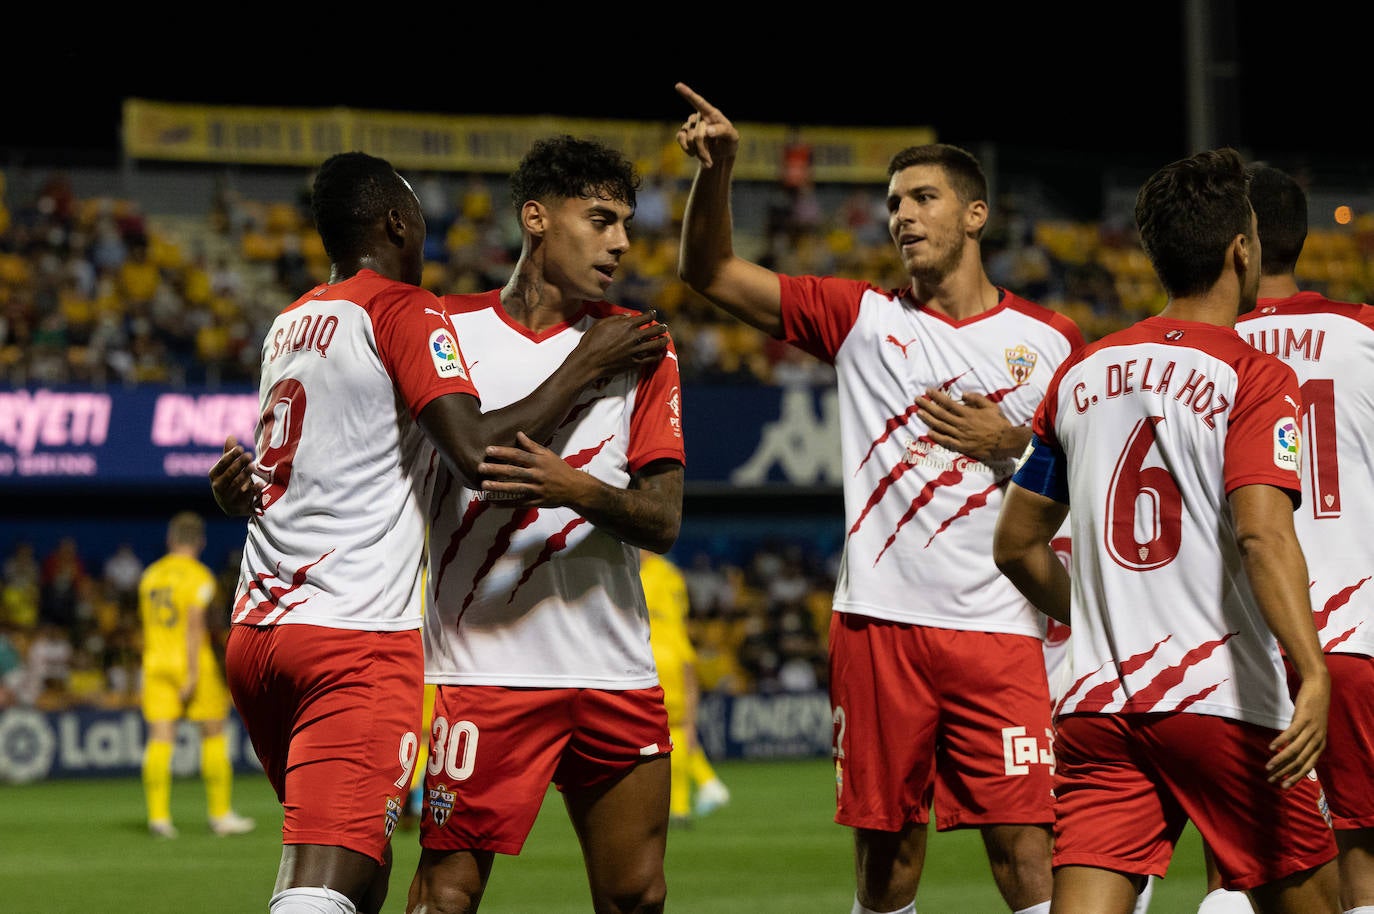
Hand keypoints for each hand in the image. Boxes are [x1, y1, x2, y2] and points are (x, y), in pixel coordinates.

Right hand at [209, 435, 265, 516]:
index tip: (241, 448)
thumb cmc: (229, 481)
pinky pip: (247, 497)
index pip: (221, 464)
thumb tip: (231, 436)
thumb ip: (229, 453)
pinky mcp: (239, 505)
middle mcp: (218, 487)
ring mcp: (228, 497)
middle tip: (249, 455)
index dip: (230, 456)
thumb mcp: (227, 468)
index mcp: (214, 475)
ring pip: (236, 484)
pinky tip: (261, 483)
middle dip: (239, 464)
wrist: (233, 506)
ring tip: (253, 466)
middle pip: (229, 474)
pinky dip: (254, 490)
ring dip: (245, 474)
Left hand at [477, 431, 591, 508]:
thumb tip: (519, 433)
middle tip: (480, 467)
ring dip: (499, 487)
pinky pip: (518, 503)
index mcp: (539, 462)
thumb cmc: (559, 469)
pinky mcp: (536, 502)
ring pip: (515, 489)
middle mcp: (537, 475)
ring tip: (484, 485)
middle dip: (497, 469)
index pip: (519, 456)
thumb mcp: (548, 455)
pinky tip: (492, 503)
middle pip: (515, 472)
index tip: (489, 450)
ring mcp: (537, 490)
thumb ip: (532, 446)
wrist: (575, 489)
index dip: (503, 452)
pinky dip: (505, 504)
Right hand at [573, 310, 668, 379]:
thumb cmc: (591, 341)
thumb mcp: (601, 324)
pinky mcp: (635, 363)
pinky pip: (651, 359)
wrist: (589, 362)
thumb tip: (628, 315)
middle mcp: (634, 337)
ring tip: (666, 339)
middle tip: (664, 327)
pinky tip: (660, 354)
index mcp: (627, 325)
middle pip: (654, 330)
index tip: (653, 314)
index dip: (651, 314)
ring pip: (656, 344)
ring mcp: (636, 350)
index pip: (645, 317)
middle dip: (661, 327)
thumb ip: (616, 318)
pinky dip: (657, 355)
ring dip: (663, 340)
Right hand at [675, 82, 739, 168]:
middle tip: (711, 157)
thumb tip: (708, 130)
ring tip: (707, 158)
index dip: (688, 94)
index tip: (678, 86)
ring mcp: (691, 126)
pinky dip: (687, 149)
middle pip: (696, 132)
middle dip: (703, 147)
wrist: (721, 154)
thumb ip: (723, 131)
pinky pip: (680, 139)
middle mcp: (700, 117)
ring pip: (688, 138)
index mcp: (712, 114)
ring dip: (698, 151)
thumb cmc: (729, 142)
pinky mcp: (684, 135)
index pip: (699, 102)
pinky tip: (694, 155)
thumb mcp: (732, 137)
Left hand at [916, 388, 1016, 462]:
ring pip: (941, 426)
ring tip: (919, 413)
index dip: (937, 397)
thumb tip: (963, 394)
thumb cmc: (999, 423)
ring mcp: (961, 436)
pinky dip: (937, 436)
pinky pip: (947, 440)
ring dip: (928, 419)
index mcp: (968, 413)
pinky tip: (928, 432)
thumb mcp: (991, 406)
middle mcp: (962, 424)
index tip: (927, 391)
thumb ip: (977, 399)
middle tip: (917, 400)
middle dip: (927, 406)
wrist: (1006, 441)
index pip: (948, 403)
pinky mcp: (962, 446)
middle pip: (940, 413)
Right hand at [1267, 677, 1328, 788]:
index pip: (1307, 767)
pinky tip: (1271, 747)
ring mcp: (1311, 730)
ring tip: (1268, 767)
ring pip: (1294, 750)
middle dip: (1285, 772)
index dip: (1295, 777)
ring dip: (1280, 760)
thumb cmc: (1312, 710)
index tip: (1282, 785)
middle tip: (1271, 779)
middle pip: (1299, 762)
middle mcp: (1317, 740)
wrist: (1318, 689)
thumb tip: (1290, 753)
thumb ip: (1304, 742)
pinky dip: (1280, 742)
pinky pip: (1290, 734)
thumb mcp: (1311, 729)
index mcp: (1320, 745)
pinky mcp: (1303, 719)